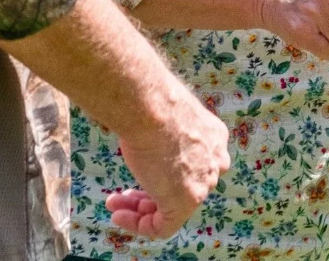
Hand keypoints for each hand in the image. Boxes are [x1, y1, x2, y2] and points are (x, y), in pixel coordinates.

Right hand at [106, 82, 230, 237]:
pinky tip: (119, 215)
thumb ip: (164, 127)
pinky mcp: (185, 203)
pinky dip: (139, 224)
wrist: (152, 109)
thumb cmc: (152, 103)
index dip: (164, 169)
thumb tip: (144, 121)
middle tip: (124, 193)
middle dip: (149, 192)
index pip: (194, 162)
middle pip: (182, 185)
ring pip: (171, 207)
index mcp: (214, 136)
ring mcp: (202, 183)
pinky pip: (163, 226)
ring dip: (139, 209)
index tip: (142, 166)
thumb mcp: (165, 113)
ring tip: (114, 205)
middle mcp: (214, 162)